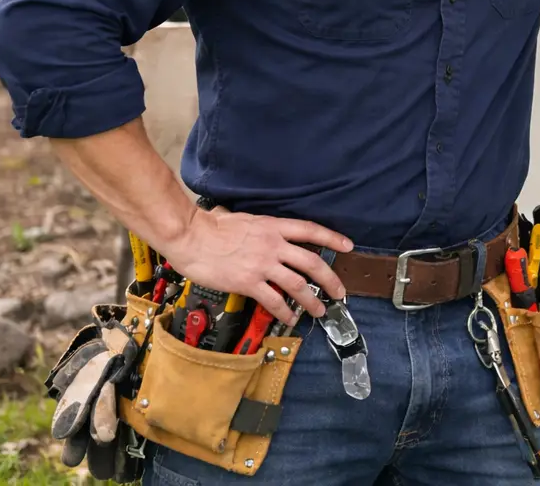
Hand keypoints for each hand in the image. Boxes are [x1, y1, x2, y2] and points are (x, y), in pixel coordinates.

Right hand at [158, 206, 352, 324]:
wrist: (190, 237)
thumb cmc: (211, 227)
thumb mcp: (244, 220)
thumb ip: (260, 229)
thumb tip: (264, 232)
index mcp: (273, 227)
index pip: (310, 230)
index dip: (332, 237)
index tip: (348, 246)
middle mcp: (273, 245)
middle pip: (311, 262)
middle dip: (330, 279)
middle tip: (340, 292)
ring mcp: (262, 265)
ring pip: (297, 285)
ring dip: (312, 301)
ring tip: (320, 311)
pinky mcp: (248, 282)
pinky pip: (273, 300)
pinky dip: (286, 312)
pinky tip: (291, 319)